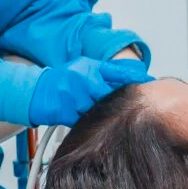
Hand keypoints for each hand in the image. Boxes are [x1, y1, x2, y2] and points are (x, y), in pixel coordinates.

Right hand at [27, 56, 151, 126]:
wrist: (38, 92)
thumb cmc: (64, 80)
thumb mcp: (85, 68)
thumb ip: (105, 73)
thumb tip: (131, 77)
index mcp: (90, 67)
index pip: (118, 72)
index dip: (135, 77)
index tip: (149, 81)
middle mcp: (83, 80)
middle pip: (109, 94)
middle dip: (114, 100)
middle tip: (122, 104)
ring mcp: (74, 96)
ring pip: (97, 110)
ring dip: (98, 112)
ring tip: (89, 107)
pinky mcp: (66, 112)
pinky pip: (84, 121)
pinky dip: (86, 120)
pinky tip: (79, 113)